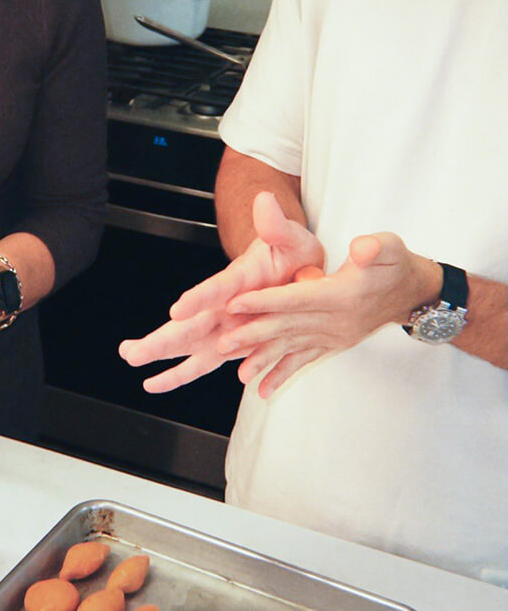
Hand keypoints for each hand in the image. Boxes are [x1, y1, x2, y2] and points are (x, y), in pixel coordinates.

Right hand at [119, 192, 324, 391]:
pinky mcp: (230, 342)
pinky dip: (181, 373)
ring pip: (189, 343)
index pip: (218, 289)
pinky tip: (156, 383)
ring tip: (131, 358)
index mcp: (241, 279)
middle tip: (132, 349)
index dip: (198, 299)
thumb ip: (277, 225)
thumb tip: (266, 200)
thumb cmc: (289, 252)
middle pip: (190, 324)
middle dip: (161, 338)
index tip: (177, 310)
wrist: (290, 266)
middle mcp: (225, 304)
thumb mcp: (291, 238)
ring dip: (161, 353)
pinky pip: (205, 362)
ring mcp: (224, 324)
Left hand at [218, 232, 441, 396]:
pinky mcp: (333, 343)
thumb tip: (361, 249)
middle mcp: (336, 321)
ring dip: (264, 359)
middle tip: (222, 341)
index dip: (265, 300)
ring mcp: (334, 336)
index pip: (296, 298)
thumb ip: (375, 247)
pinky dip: (283, 374)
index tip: (236, 303)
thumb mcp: (390, 246)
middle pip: (288, 327)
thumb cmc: (396, 263)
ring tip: (238, 374)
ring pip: (292, 348)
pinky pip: (304, 361)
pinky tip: (263, 391)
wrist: (414, 292)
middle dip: (253, 334)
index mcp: (341, 295)